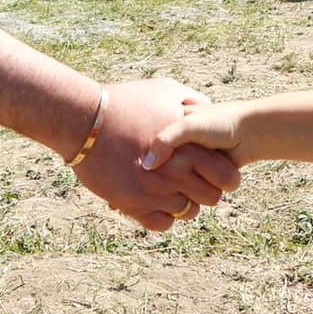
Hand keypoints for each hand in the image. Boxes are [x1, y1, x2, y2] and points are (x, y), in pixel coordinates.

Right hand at [70, 78, 242, 230]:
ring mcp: (155, 192)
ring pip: (186, 212)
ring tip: (169, 187)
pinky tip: (154, 199)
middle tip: (190, 179)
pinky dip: (161, 215)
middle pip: (211, 199)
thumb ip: (191, 100)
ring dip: (182, 202)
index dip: (224, 176)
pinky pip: (162, 223)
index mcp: (190, 149)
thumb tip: (205, 104)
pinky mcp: (133, 205)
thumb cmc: (124, 102)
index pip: (228, 179)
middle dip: (204, 190)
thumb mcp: (164, 90)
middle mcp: (176, 174)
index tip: (212, 169)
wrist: (84, 120)